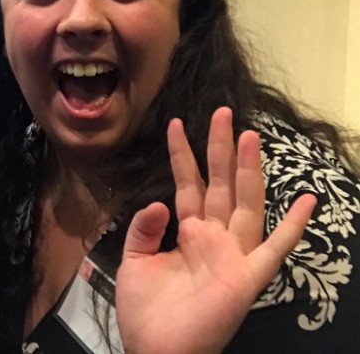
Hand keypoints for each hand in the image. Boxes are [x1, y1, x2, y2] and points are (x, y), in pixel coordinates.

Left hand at [116, 107, 315, 353]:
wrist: (156, 352)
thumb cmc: (146, 312)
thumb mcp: (133, 262)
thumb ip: (143, 228)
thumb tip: (156, 201)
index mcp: (187, 233)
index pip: (187, 184)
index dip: (182, 155)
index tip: (175, 123)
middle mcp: (214, 237)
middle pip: (220, 184)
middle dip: (221, 149)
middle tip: (222, 112)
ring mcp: (233, 254)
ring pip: (245, 203)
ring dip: (249, 171)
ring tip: (249, 136)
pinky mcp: (247, 277)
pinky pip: (275, 249)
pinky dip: (293, 226)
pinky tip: (308, 200)